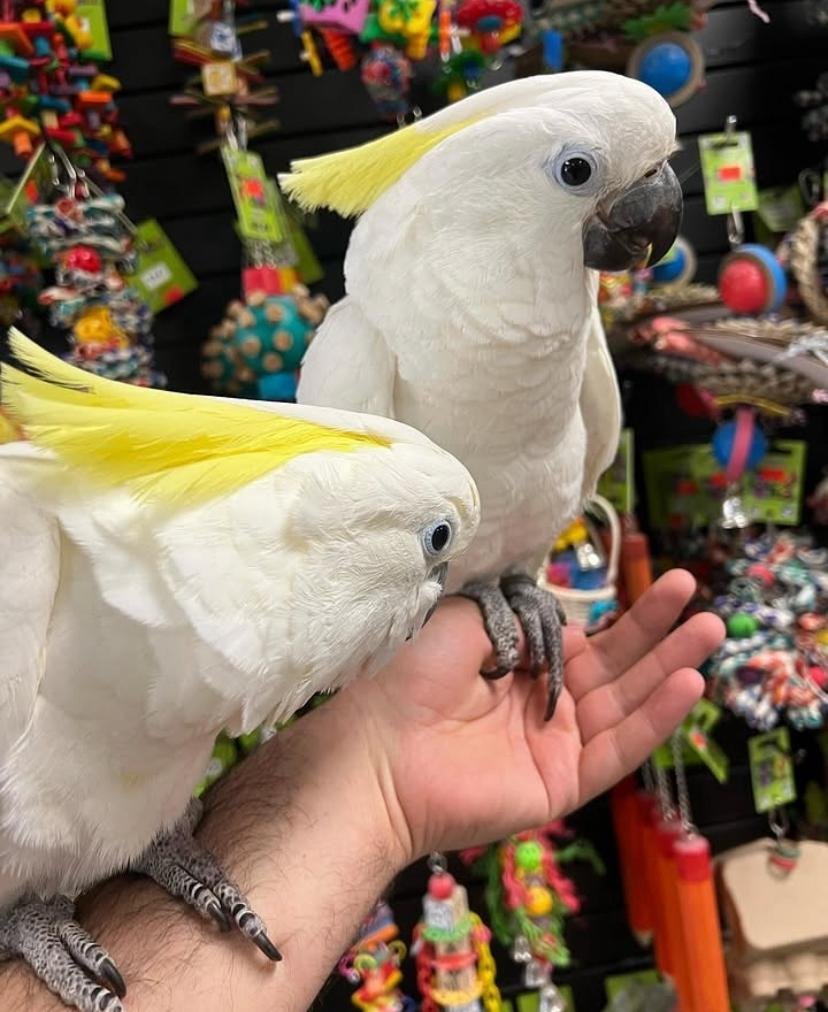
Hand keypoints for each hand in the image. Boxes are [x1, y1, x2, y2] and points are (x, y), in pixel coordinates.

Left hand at [334, 569, 723, 861]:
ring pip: (627, 702)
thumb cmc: (410, 681)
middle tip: (692, 589)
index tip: (652, 582)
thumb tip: (559, 613)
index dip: (617, 615)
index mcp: (519, 667)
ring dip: (670, 665)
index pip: (584, 640)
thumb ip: (516, 615)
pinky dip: (656, 718)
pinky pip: (620, 749)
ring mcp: (556, 744)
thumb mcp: (462, 623)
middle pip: (615, 664)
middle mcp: (543, 704)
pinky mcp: (564, 782)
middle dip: (656, 628)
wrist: (381, 754)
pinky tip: (688, 683)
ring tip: (710, 627)